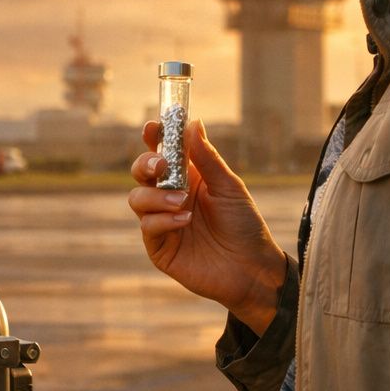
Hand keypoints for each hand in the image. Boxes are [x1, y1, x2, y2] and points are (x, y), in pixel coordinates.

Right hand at [127, 118, 285, 333]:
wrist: (252, 268)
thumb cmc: (244, 225)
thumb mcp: (229, 186)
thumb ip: (207, 158)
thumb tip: (193, 123)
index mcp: (187, 177)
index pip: (162, 151)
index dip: (153, 137)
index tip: (153, 126)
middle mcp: (170, 196)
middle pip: (141, 172)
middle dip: (145, 163)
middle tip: (161, 164)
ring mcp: (162, 222)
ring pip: (137, 198)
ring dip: (156, 195)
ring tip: (182, 201)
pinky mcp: (159, 247)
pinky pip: (147, 226)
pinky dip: (162, 219)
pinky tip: (184, 221)